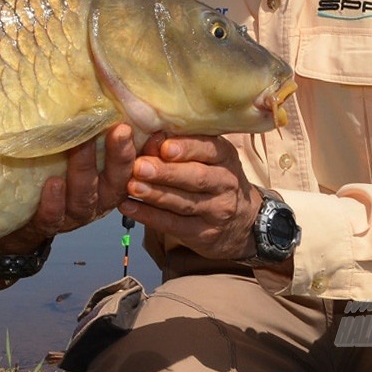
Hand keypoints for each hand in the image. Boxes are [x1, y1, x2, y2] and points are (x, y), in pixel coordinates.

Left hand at [0, 123, 137, 253]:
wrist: (22, 218)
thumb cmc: (59, 176)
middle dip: (119, 157)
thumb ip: (98, 137)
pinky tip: (52, 184)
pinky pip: (52, 217)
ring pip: (84, 199)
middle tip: (119, 130)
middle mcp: (97, 202)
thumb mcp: (80, 157)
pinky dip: (53, 202)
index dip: (134, 150)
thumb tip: (118, 103)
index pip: (129, 169)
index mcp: (110, 186)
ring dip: (83, 171)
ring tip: (79, 146)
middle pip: (114, 183)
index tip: (133, 126)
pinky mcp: (47, 224)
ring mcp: (73, 215)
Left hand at [118, 132, 262, 260]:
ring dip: (155, 194)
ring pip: (184, 202)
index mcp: (224, 156)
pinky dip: (149, 216)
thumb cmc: (213, 177)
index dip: (187, 148)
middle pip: (196, 177)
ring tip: (130, 186)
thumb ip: (182, 145)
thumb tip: (150, 137)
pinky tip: (128, 207)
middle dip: (166, 172)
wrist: (242, 221)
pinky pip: (174, 225)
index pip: (209, 149)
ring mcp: (217, 210)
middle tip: (139, 167)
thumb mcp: (207, 156)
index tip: (165, 147)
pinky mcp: (204, 234)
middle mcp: (225, 183)